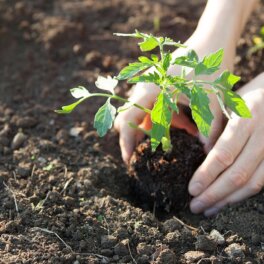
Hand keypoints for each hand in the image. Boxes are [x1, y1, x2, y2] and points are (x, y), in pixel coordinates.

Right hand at [114, 30, 234, 162]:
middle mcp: (144, 89)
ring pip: (146, 116)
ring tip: (185, 130)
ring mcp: (150, 87)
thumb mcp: (209, 99)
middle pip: (132, 120)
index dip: (126, 142)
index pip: (127, 120)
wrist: (213, 40)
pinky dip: (168, 120)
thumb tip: (207, 153)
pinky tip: (187, 123)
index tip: (129, 160)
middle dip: (142, 138)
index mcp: (150, 90)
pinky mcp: (159, 88)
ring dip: (161, 129)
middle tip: (155, 152)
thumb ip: (207, 128)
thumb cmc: (209, 66)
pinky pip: (156, 109)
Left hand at [189, 73, 263, 215]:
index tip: (192, 190)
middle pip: (238, 173)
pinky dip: (243, 195)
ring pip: (253, 182)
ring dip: (229, 200)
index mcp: (249, 116)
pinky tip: (228, 201)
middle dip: (215, 193)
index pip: (225, 153)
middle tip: (195, 206)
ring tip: (209, 209)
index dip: (207, 174)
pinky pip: (263, 182)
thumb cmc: (246, 98)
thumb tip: (204, 157)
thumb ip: (216, 129)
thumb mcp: (229, 104)